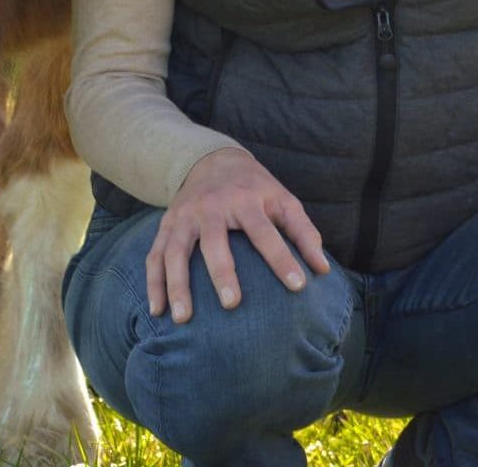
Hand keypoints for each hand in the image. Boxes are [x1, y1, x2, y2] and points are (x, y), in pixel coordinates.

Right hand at [148, 147, 330, 323]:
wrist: (212, 160)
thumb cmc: (255, 188)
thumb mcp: (283, 200)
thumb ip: (303, 233)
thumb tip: (323, 270)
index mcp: (246, 200)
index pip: (265, 233)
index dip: (282, 259)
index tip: (298, 286)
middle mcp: (212, 207)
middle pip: (214, 242)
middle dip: (222, 273)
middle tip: (232, 304)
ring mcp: (185, 216)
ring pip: (176, 251)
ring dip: (177, 285)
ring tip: (183, 318)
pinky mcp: (167, 225)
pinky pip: (155, 256)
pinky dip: (153, 283)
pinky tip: (157, 311)